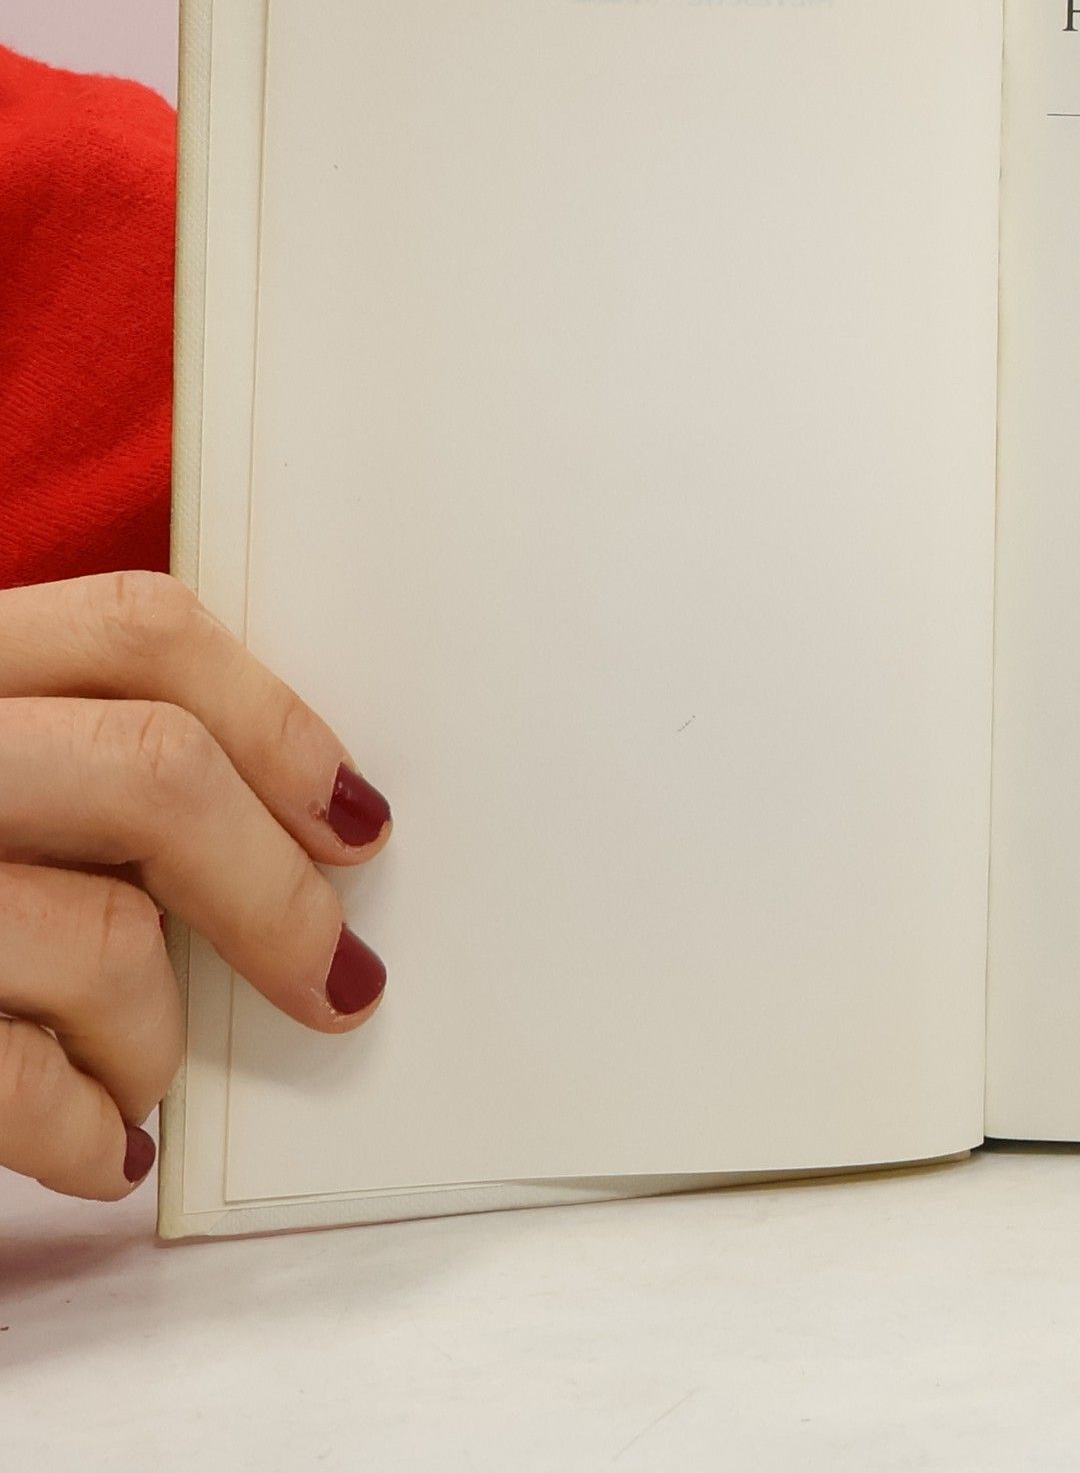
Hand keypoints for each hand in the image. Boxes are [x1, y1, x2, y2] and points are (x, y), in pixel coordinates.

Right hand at [0, 572, 388, 1199]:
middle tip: (336, 978)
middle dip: (277, 895)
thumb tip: (293, 827)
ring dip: (159, 1034)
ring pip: (102, 936)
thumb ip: (66, 756)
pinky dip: (85, 1130)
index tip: (352, 817)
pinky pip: (16, 1078)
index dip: (275, 719)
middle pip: (153, 772)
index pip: (138, 627)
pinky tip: (99, 1148)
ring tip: (144, 1078)